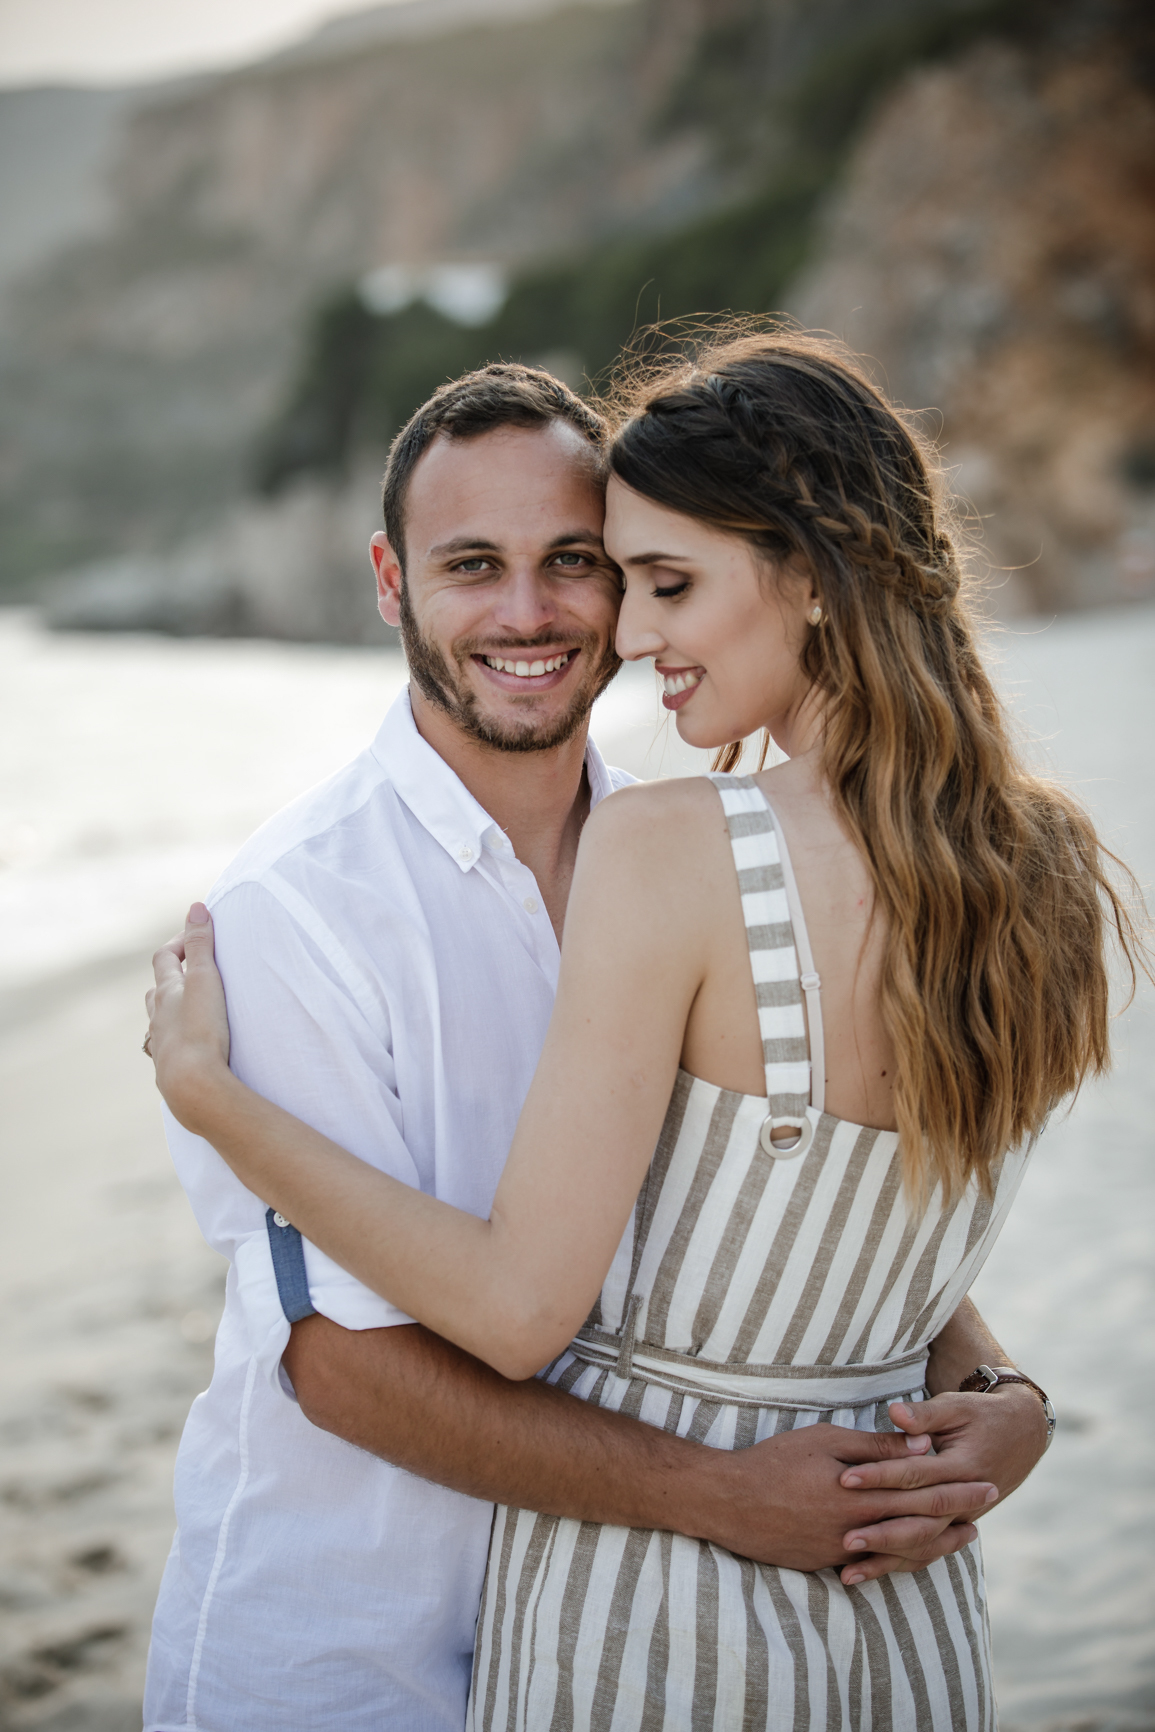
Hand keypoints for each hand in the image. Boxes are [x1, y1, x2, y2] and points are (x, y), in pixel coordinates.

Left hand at [145, 903, 231, 1131]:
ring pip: (159, 1022)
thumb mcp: (206, 980)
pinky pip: (167, 1050)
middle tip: (194, 972)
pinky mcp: (170, 1069)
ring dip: (171, 1011)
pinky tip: (186, 1050)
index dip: (179, 944)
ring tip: (189, 1010)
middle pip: (157, 990)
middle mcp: (157, 1018)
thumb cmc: (201, 1030)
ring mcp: (161, 1045)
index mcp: (165, 993)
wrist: (193, 1086)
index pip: (164, 959)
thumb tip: (196, 907)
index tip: (197, 936)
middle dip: (172, 977)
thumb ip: (202, 944)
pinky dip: (174, 1042)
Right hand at [712, 1422, 996, 1574]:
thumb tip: (921, 1443)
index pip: (921, 1495)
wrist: (728, 1502)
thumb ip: (875, 1447)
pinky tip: (915, 1553)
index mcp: (861, 1499)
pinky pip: (874, 1566)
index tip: (987, 1485)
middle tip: (986, 1506)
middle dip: (957, 1516)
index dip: (958, 1490)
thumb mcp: (824, 1442)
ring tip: (962, 1537)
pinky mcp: (825, 1564)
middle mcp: (857, 1532)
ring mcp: (841, 1554)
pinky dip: (902, 1560)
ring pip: (902, 1554)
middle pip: (920, 1527)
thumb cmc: (775, 1462)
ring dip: (936, 1544)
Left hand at [833, 1386, 1048, 1583]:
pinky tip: (866, 1574)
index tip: (845, 1480)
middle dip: (880, 1532)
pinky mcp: (954, 1528)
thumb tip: (895, 1412)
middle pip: (918, 1522)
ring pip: (922, 1547)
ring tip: (848, 1572)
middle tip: (844, 1537)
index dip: (879, 1476)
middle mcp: (965, 1503)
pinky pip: (925, 1553)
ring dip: (885, 1560)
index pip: (915, 1475)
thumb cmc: (981, 1416)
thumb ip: (925, 1415)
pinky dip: (897, 1564)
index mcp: (963, 1468)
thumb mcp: (957, 1407)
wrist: (1021, 1436)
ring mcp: (961, 1520)